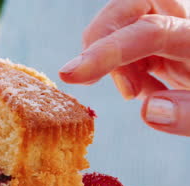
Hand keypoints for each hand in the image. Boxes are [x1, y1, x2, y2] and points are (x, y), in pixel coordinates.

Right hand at [59, 0, 189, 135]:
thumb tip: (149, 112)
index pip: (149, 32)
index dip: (107, 52)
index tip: (70, 75)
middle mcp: (184, 21)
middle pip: (128, 7)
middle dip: (105, 44)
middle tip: (125, 89)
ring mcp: (172, 26)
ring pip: (119, 24)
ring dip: (114, 60)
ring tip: (140, 91)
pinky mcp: (161, 37)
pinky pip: (125, 40)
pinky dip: (122, 67)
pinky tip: (145, 86)